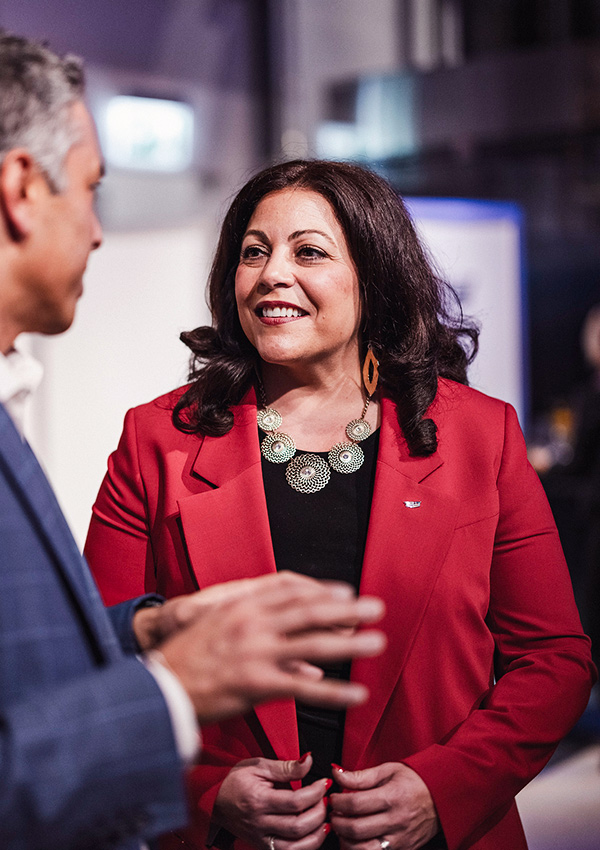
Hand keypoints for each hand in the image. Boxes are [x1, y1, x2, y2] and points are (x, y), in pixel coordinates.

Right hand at [154, 572, 385, 722]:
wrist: (159, 686)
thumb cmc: (187, 656)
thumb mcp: (216, 624)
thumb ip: (251, 621)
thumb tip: (284, 628)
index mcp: (242, 604)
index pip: (291, 591)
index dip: (322, 590)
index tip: (347, 591)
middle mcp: (252, 623)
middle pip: (310, 611)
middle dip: (347, 609)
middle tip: (376, 607)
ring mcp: (255, 653)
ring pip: (313, 645)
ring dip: (349, 644)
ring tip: (377, 642)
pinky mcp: (256, 684)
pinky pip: (303, 689)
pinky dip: (333, 692)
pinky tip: (356, 694)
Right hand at [213, 754, 330, 849]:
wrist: (214, 800)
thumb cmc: (235, 781)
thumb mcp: (259, 766)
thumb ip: (286, 767)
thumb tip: (309, 761)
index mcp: (258, 800)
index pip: (295, 801)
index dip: (315, 792)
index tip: (324, 783)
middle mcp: (259, 824)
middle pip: (298, 826)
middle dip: (320, 813)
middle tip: (327, 800)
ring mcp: (261, 839)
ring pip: (295, 847)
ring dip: (317, 835)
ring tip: (326, 820)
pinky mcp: (263, 847)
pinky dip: (306, 846)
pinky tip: (314, 834)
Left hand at [329, 763, 439, 849]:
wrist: (442, 797)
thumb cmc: (414, 781)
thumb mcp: (389, 770)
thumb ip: (361, 776)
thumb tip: (337, 774)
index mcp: (392, 797)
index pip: (355, 804)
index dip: (337, 802)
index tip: (333, 799)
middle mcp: (397, 821)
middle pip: (356, 829)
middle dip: (337, 822)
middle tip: (333, 814)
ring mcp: (400, 840)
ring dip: (346, 841)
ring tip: (342, 829)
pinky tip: (355, 841)